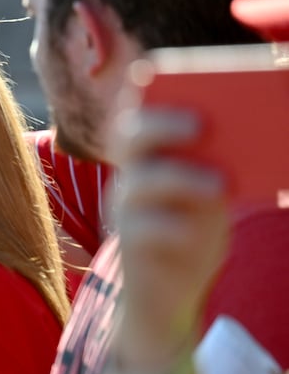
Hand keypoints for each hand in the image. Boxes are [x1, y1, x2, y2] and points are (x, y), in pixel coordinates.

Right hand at [111, 106, 229, 351]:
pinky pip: (144, 231)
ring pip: (135, 183)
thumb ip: (217, 168)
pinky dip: (174, 228)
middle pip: (128, 138)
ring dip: (178, 178)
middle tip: (201, 124)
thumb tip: (247, 136)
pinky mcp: (131, 248)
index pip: (138, 114)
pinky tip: (196, 232)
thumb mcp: (211, 198)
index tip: (167, 73)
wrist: (171, 299)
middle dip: (162, 125)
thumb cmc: (193, 239)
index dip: (149, 92)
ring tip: (219, 185)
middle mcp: (128, 180)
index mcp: (148, 161)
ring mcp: (125, 214)